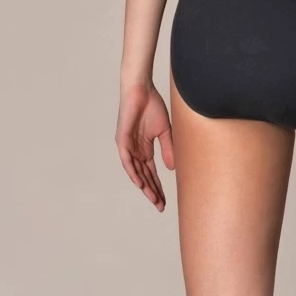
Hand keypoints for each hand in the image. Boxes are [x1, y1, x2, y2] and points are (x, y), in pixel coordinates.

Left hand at [116, 81, 173, 210]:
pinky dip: (133, 172)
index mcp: (145, 149)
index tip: (165, 201)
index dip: (158, 187)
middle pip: (144, 176)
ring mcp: (127, 146)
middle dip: (153, 192)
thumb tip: (172, 168)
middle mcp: (135, 151)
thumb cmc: (152, 106)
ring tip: (153, 199)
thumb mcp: (165, 131)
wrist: (142, 90)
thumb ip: (167, 149)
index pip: (151, 173)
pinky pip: (127, 160)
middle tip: (160, 206)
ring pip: (135, 172)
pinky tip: (140, 183)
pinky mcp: (122, 140)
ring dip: (144, 186)